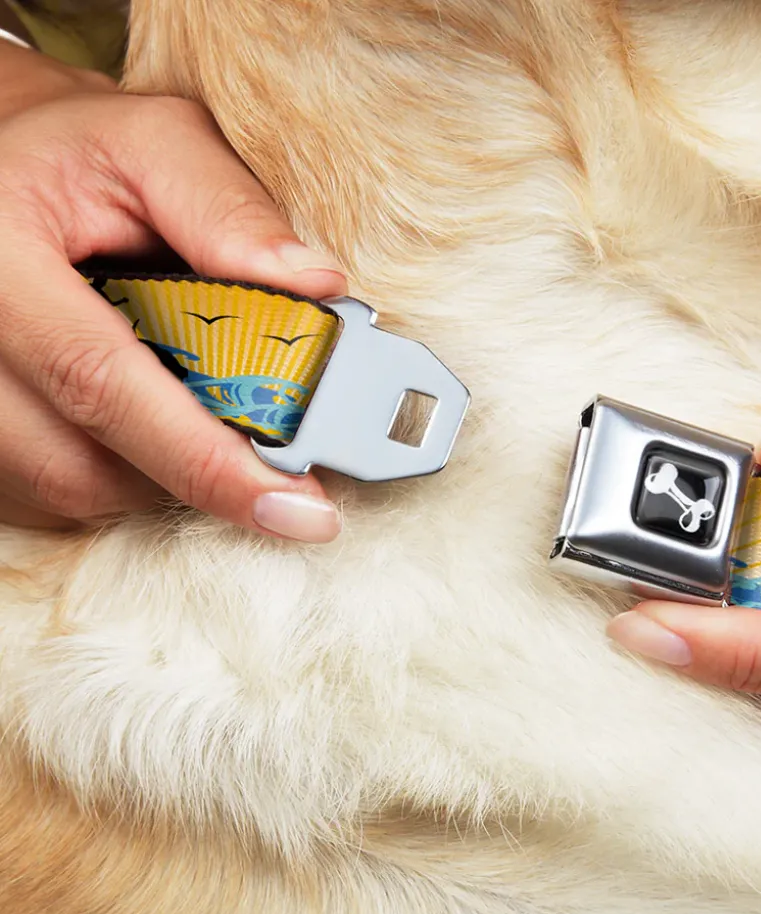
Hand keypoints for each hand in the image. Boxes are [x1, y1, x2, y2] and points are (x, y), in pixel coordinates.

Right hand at [0, 44, 345, 540]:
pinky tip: (156, 429)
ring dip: (163, 478)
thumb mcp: (155, 145)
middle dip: (199, 480)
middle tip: (284, 479)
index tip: (297, 509)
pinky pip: (51, 494)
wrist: (5, 172)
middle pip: (82, 465)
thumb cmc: (80, 155)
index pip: (101, 382)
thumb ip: (229, 209)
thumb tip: (317, 287)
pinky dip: (123, 475)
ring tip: (211, 425)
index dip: (205, 460)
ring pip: (71, 490)